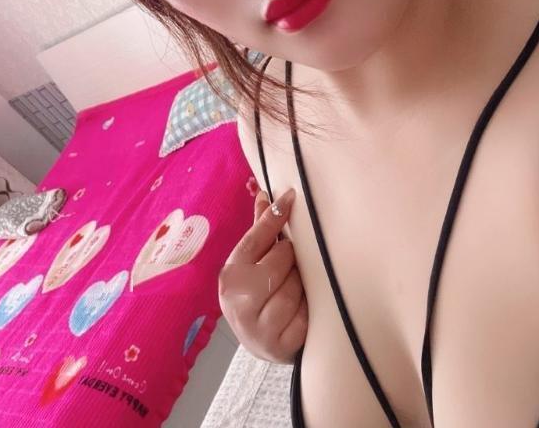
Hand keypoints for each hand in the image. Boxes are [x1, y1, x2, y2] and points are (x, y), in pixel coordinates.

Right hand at [218, 188, 307, 364]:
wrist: (261, 343)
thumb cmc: (258, 294)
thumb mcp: (252, 264)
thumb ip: (260, 230)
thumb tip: (263, 192)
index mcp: (230, 274)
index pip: (255, 237)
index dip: (274, 216)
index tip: (291, 196)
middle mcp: (237, 300)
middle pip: (281, 258)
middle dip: (291, 260)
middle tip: (289, 267)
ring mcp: (256, 326)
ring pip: (296, 286)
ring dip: (302, 285)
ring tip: (296, 289)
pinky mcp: (279, 346)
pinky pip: (306, 314)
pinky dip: (308, 310)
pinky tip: (302, 311)